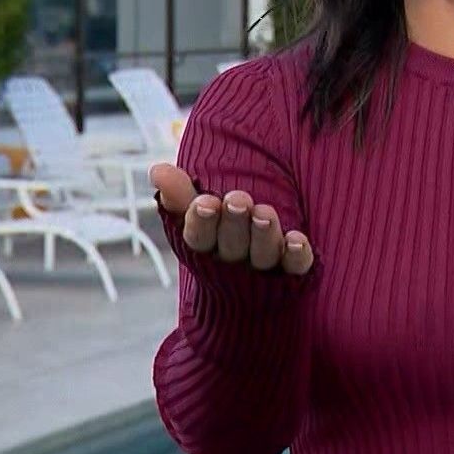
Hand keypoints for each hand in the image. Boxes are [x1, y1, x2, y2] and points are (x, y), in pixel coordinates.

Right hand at [149, 163, 314, 274]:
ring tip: (264, 213)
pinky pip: (296, 266)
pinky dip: (296, 255)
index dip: (201, 221)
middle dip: (234, 222)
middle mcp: (234, 259)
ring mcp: (263, 267)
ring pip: (263, 254)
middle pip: (232, 244)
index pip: (198, 236)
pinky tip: (297, 239)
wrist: (251, 284)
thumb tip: (157, 170)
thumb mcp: (197, 210)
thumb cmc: (219, 229)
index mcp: (206, 245)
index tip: (204, 202)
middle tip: (238, 199)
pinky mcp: (292, 271)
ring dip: (263, 235)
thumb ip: (179, 193)